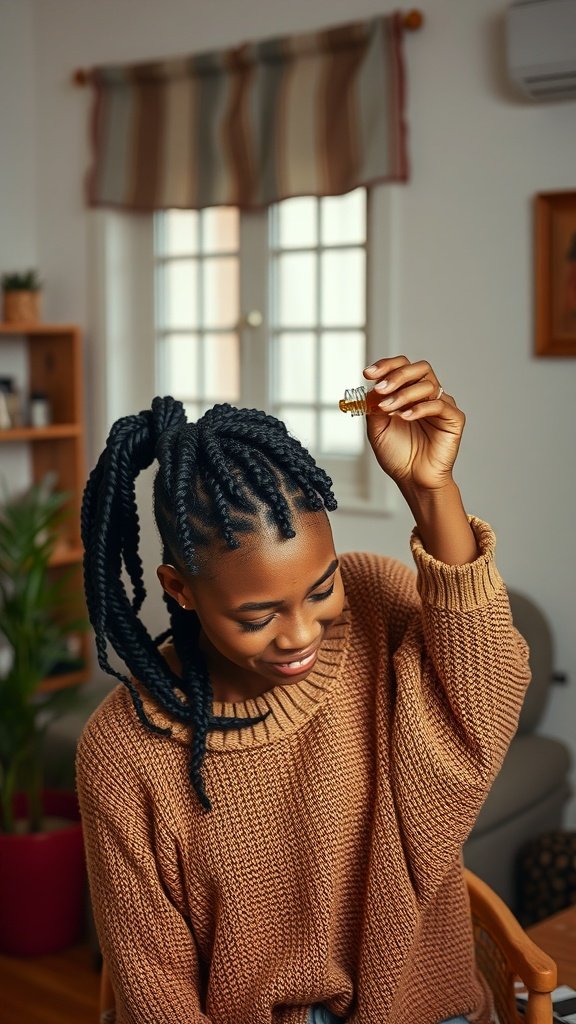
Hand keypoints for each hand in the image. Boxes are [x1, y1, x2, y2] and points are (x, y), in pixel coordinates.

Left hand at [363, 356, 464, 492]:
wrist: (413, 479)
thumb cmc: (397, 455)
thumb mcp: (377, 429)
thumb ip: (373, 407)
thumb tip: (370, 388)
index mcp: (409, 393)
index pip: (402, 367)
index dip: (386, 366)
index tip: (368, 374)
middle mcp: (427, 395)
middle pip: (419, 369)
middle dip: (396, 375)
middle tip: (380, 389)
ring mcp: (442, 405)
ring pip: (428, 385)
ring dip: (403, 394)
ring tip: (388, 409)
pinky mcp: (453, 419)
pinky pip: (439, 404)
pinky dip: (420, 408)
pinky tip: (405, 417)